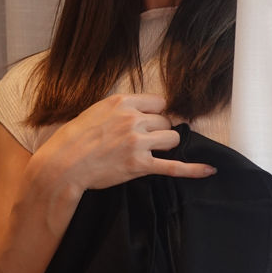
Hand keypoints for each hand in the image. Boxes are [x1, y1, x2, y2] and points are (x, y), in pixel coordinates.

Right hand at [37, 93, 216, 192]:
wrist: (63, 164)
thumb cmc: (74, 139)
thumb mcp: (96, 111)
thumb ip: (120, 108)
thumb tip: (140, 112)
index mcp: (122, 102)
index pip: (158, 102)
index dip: (155, 113)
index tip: (148, 122)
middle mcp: (133, 119)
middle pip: (166, 121)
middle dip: (158, 131)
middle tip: (141, 141)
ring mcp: (138, 142)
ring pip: (172, 139)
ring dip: (165, 145)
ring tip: (150, 151)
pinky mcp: (140, 165)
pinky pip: (173, 166)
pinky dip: (193, 169)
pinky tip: (208, 170)